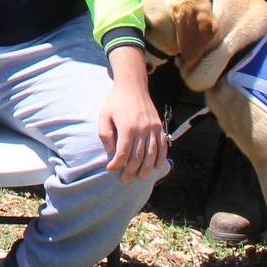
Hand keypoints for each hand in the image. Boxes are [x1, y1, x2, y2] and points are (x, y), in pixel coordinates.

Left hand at [98, 51, 167, 182]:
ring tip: (140, 177)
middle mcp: (142, 129)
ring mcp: (153, 128)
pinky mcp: (159, 126)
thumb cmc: (115, 102)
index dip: (117, 164)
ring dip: (146, 168)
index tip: (111, 169)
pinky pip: (163, 145)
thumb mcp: (104, 115)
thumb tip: (111, 152)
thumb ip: (105, 134)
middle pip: (138, 156)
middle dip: (131, 170)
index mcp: (127, 127)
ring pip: (152, 154)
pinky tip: (157, 166)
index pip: (123, 152)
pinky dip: (161, 157)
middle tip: (125, 180)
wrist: (132, 86)